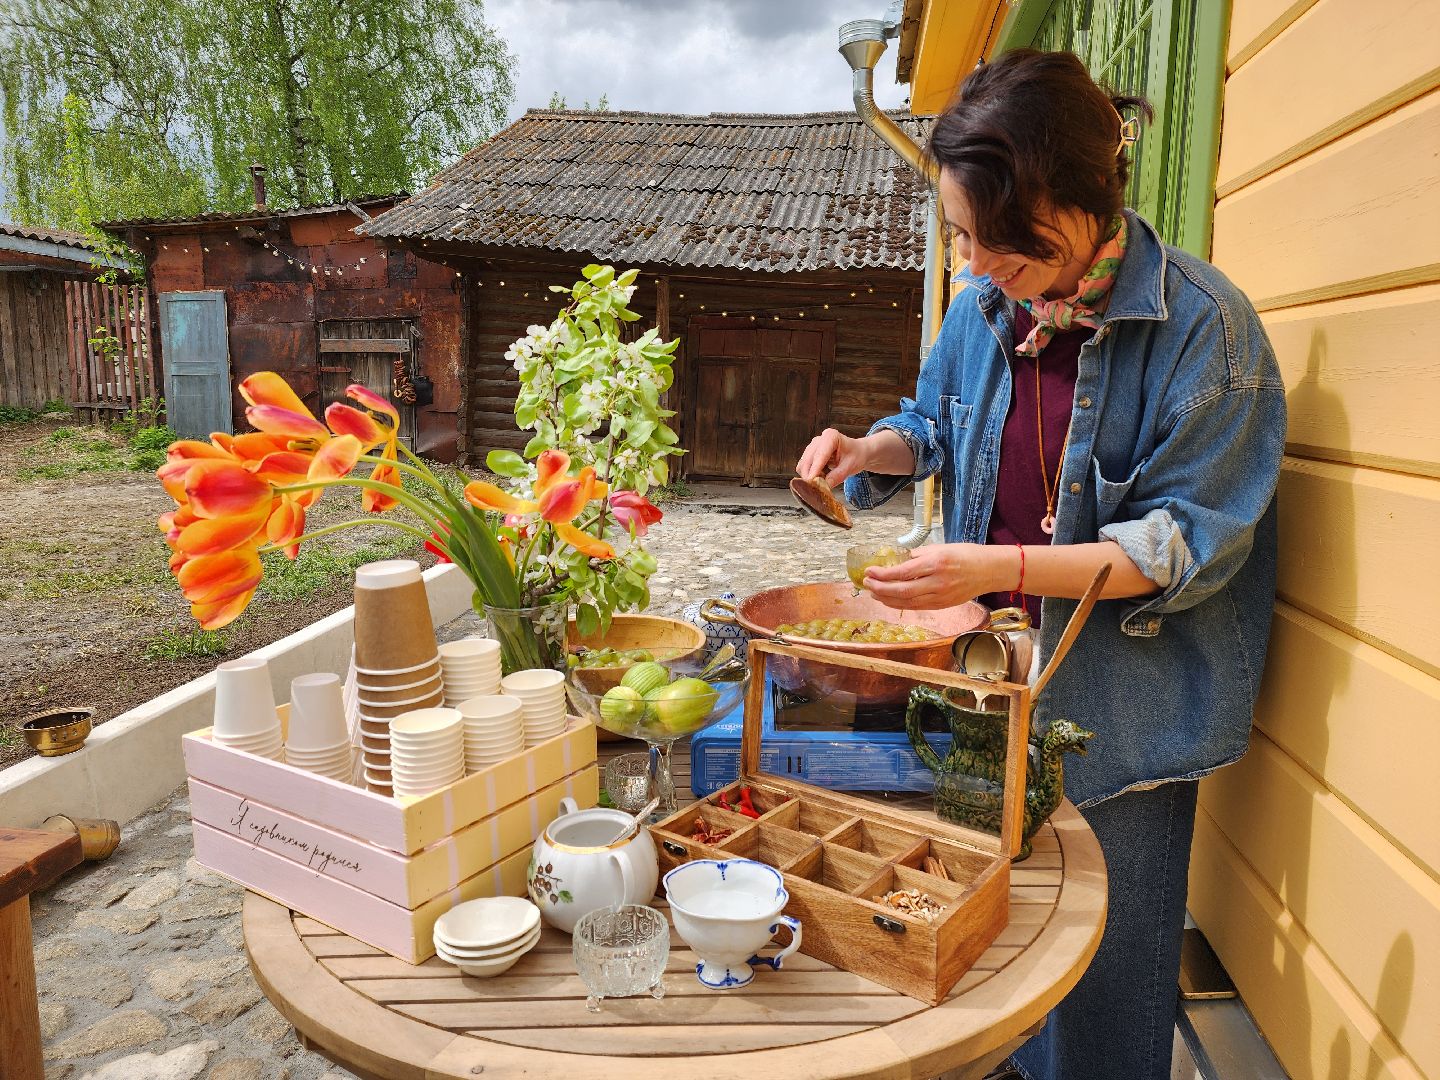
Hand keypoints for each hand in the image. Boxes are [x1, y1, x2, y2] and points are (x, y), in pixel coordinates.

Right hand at [796, 428, 868, 487]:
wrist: (856, 452)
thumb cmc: (855, 455)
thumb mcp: (850, 466)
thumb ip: (837, 476)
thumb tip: (824, 486)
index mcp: (830, 437)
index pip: (820, 455)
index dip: (815, 469)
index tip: (811, 481)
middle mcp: (818, 440)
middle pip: (808, 460)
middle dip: (810, 475)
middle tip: (818, 489)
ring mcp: (812, 446)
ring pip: (803, 465)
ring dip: (809, 476)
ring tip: (824, 480)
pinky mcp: (808, 454)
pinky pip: (803, 467)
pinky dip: (809, 475)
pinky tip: (821, 476)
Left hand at [862, 543, 1003, 609]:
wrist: (990, 570)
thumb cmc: (966, 554)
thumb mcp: (941, 547)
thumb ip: (919, 555)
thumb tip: (898, 561)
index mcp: (936, 563)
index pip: (903, 572)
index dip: (883, 574)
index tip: (869, 571)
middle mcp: (937, 582)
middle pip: (902, 590)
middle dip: (880, 588)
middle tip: (867, 583)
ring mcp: (940, 596)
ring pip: (907, 602)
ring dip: (887, 598)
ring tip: (873, 593)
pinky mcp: (943, 605)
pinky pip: (917, 607)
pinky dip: (900, 605)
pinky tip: (890, 600)